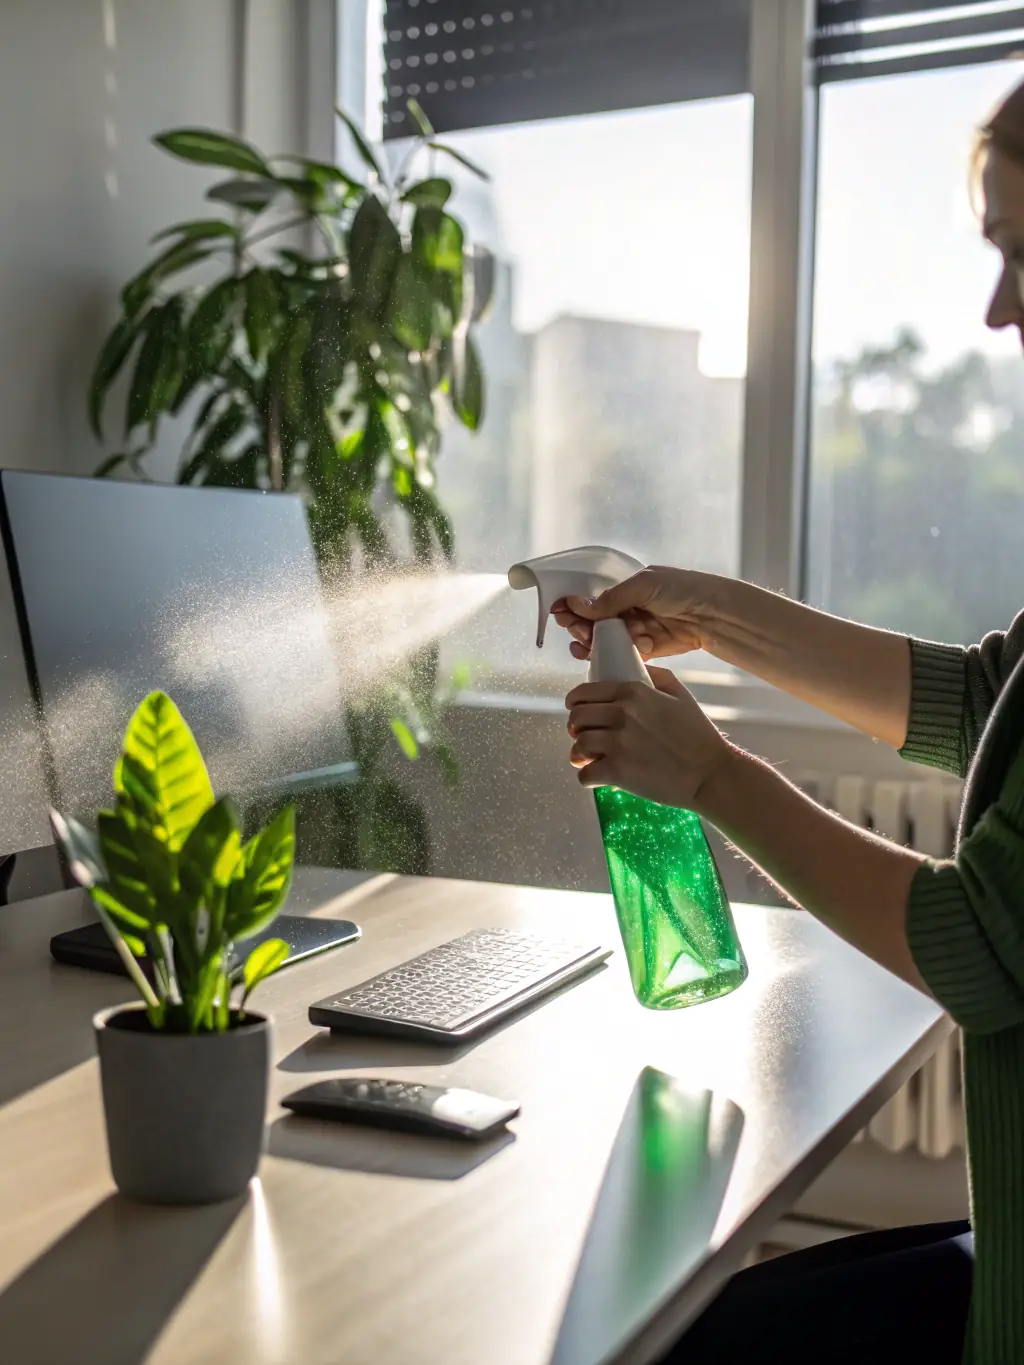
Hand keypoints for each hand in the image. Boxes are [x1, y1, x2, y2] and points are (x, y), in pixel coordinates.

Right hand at [551, 566, 723, 661]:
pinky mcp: (643, 650)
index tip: (561, 612)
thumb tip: (577, 604)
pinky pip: (621, 654)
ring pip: (602, 641)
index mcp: (623, 589)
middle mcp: (625, 609)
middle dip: (581, 627)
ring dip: (594, 643)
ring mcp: (633, 631)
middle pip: (591, 622)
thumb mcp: (644, 585)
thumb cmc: (682, 589)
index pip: (590, 598)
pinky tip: (632, 647)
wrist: (713, 614)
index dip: (573, 605)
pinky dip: (619, 653)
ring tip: (592, 644)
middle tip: (580, 632)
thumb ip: (611, 598)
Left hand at [565, 666, 733, 810]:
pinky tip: (597, 777)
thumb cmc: (698, 735)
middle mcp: (621, 713)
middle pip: (576, 717)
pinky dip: (587, 777)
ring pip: (577, 745)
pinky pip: (585, 774)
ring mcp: (617, 743)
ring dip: (579, 754)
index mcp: (632, 692)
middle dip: (576, 728)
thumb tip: (639, 668)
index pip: (584, 693)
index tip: (578, 712)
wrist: (710, 773)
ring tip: (588, 759)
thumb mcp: (681, 694)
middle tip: (585, 737)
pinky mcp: (617, 772)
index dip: (575, 704)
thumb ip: (657, 677)